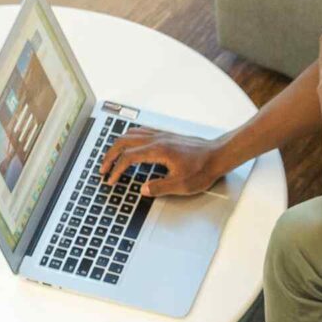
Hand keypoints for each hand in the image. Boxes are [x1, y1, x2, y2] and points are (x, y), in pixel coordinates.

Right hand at [98, 126, 226, 196]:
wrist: (219, 154)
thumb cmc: (203, 169)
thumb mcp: (182, 185)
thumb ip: (159, 187)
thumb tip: (142, 189)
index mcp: (158, 151)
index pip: (128, 158)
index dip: (116, 170)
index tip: (110, 180)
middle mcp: (157, 139)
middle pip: (124, 142)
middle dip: (110, 155)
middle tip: (102, 169)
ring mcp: (161, 135)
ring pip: (131, 134)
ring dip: (117, 146)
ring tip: (111, 158)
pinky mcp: (166, 135)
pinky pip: (141, 132)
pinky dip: (129, 138)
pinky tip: (129, 146)